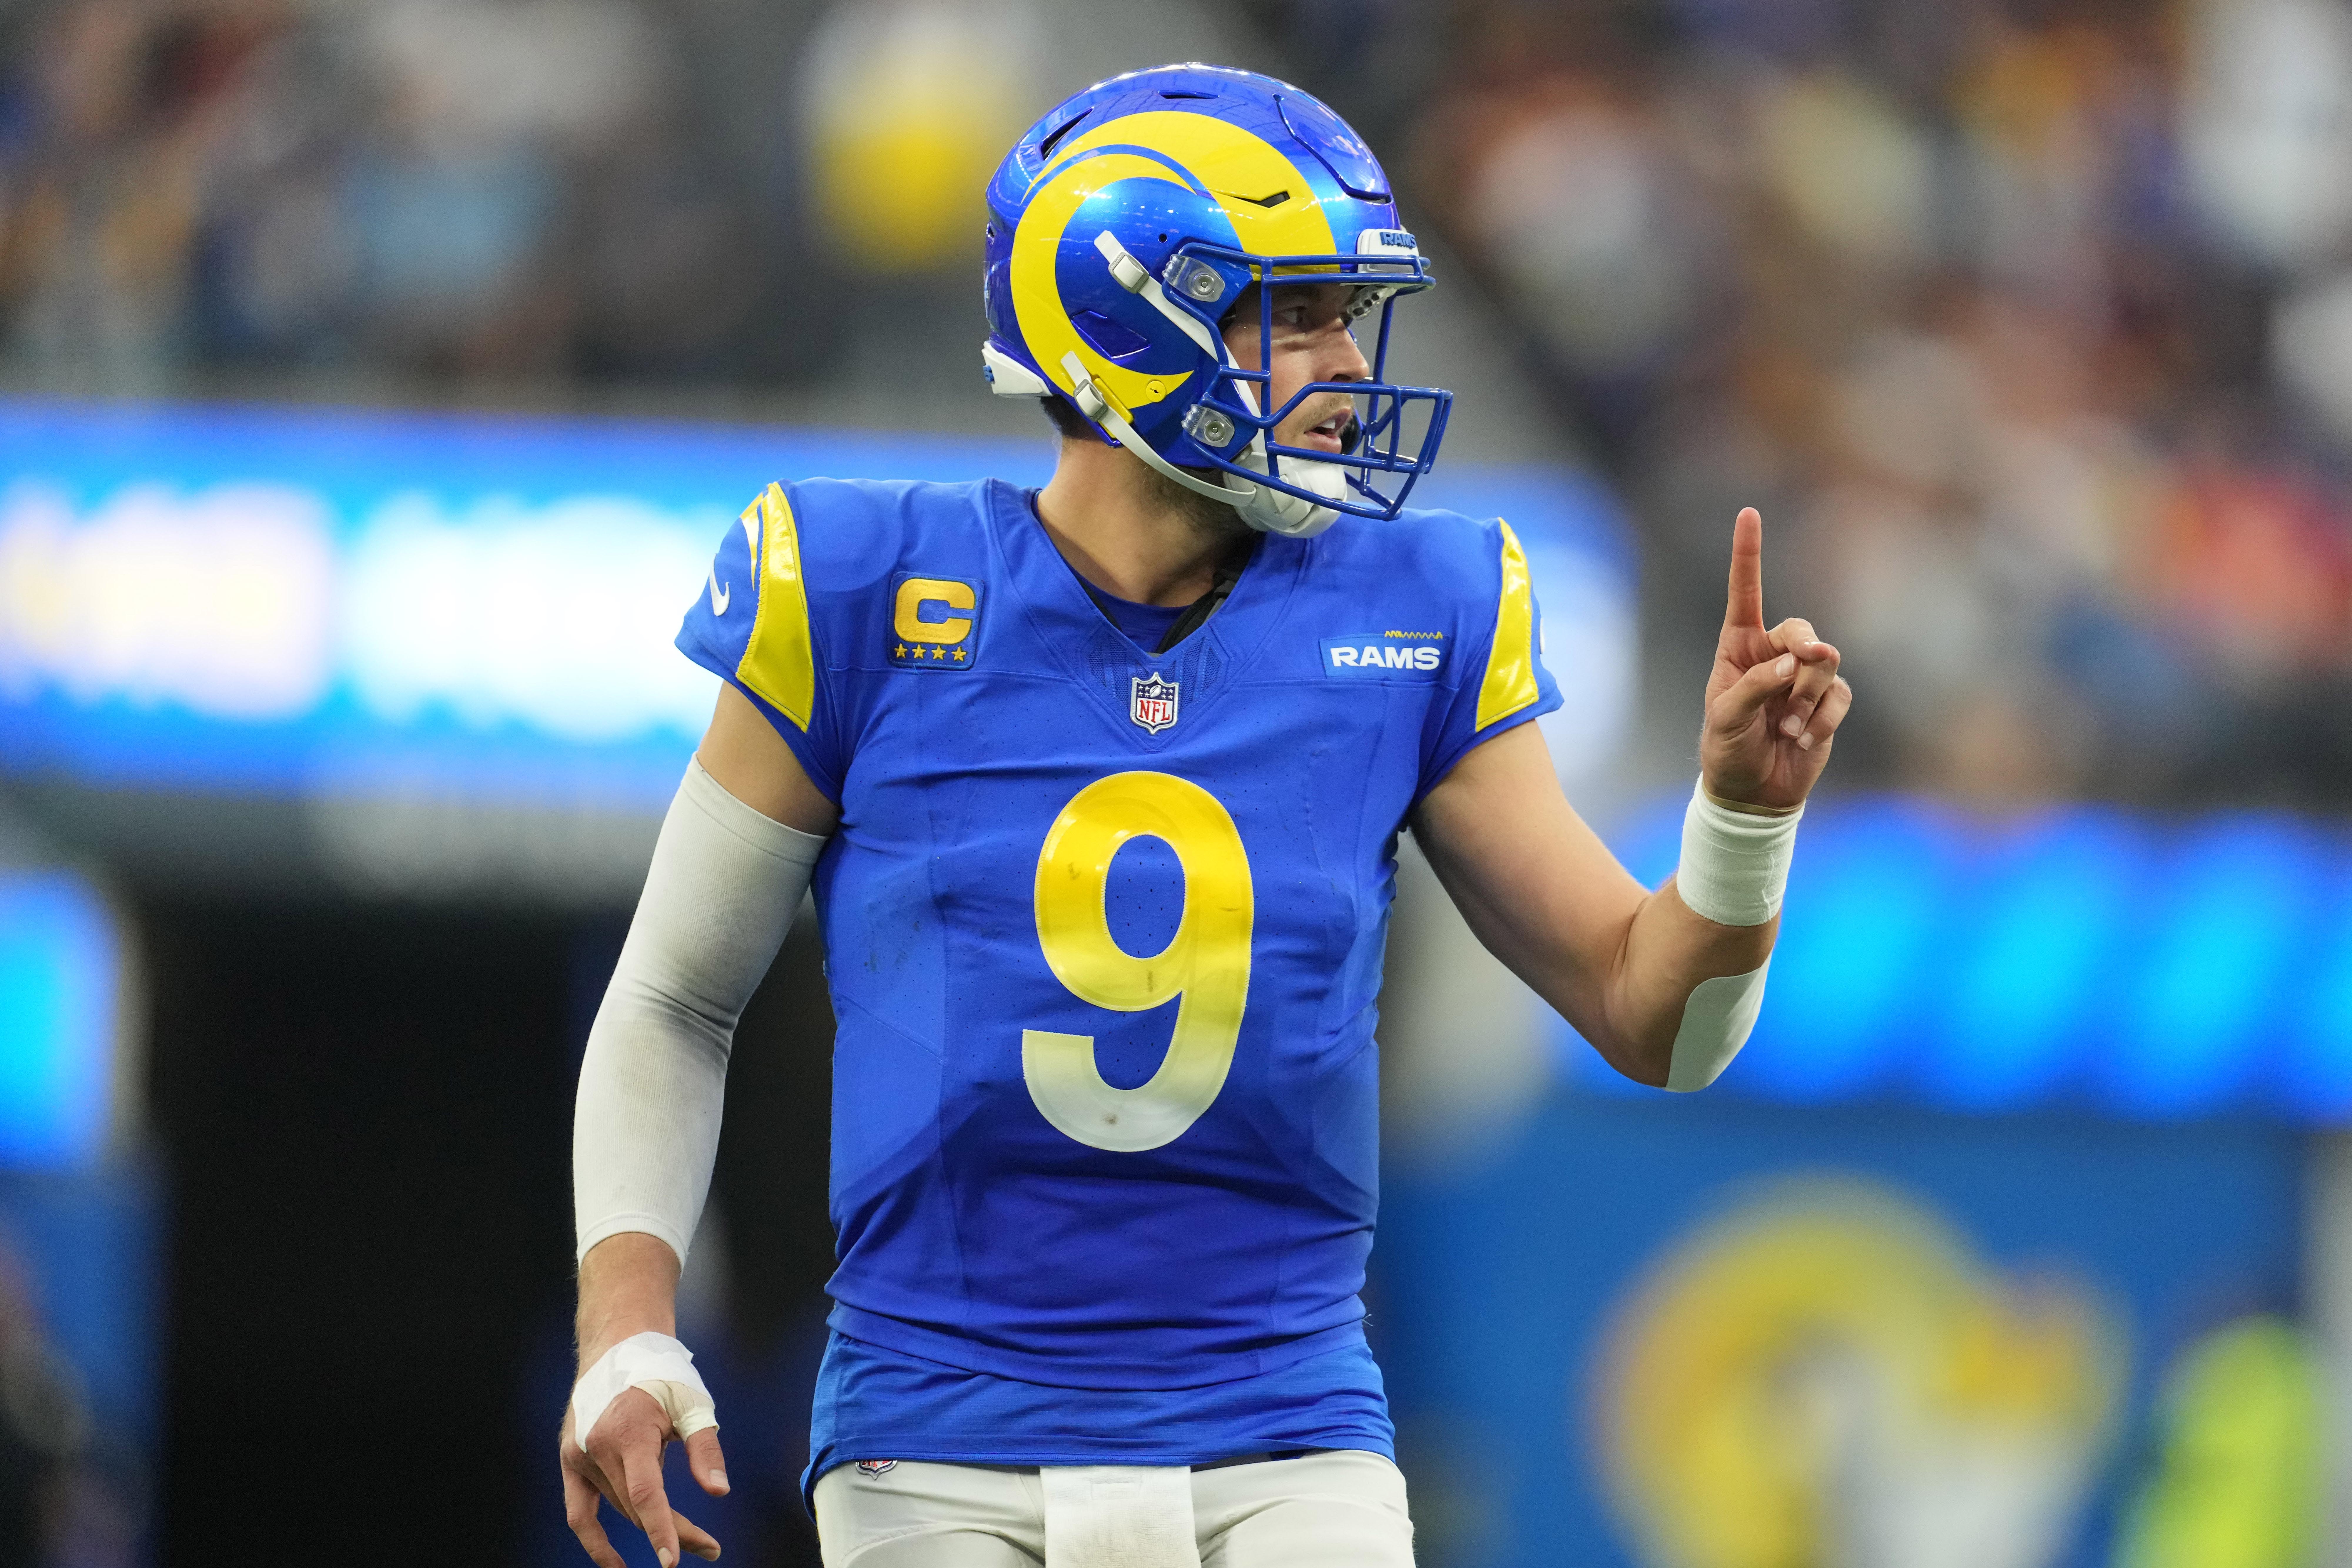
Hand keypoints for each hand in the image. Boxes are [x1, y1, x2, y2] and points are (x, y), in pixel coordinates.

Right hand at [560, 1387, 728, 1566]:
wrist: (618, 1348)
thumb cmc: (662, 1376)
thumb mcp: (692, 1404)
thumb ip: (705, 1448)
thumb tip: (719, 1491)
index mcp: (628, 1432)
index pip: (644, 1493)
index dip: (661, 1528)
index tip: (674, 1560)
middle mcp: (597, 1446)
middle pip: (636, 1506)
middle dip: (674, 1531)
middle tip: (710, 1547)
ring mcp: (578, 1455)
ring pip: (617, 1508)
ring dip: (648, 1529)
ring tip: (682, 1546)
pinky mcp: (570, 1460)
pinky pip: (579, 1511)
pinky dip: (595, 1540)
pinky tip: (615, 1564)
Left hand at [1700, 507, 1850, 809]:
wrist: (1751, 794)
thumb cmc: (1727, 750)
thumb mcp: (1726, 718)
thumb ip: (1756, 685)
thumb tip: (1794, 663)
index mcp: (1739, 647)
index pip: (1746, 593)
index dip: (1748, 553)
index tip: (1749, 512)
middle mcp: (1773, 655)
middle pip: (1801, 629)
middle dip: (1805, 646)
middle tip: (1805, 664)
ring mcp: (1803, 679)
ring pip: (1825, 664)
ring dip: (1808, 699)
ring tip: (1787, 729)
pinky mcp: (1827, 703)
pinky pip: (1838, 696)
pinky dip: (1822, 719)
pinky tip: (1803, 738)